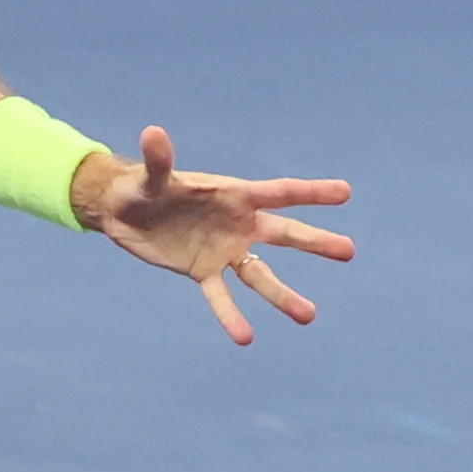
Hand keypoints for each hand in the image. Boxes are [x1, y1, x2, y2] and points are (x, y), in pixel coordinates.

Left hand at [70, 126, 353, 344]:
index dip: (312, 192)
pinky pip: (222, 297)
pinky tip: (244, 338)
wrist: (123, 212)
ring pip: (261, 275)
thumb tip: (153, 134)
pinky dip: (231, 316)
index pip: (279, 193)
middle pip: (283, 235)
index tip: (345, 192)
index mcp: (234, 194)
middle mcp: (238, 224)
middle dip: (315, 242)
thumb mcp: (150, 175)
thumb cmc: (143, 185)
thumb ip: (158, 160)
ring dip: (283, 295)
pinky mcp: (204, 271)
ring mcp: (225, 250)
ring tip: (308, 316)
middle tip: (349, 251)